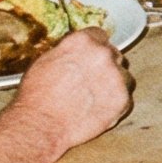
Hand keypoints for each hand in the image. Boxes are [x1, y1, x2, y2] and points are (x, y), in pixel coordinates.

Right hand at [10, 27, 133, 154]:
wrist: (40, 125)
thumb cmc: (36, 97)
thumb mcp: (45, 61)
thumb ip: (68, 51)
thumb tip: (77, 51)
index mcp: (83, 41)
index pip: (99, 36)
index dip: (93, 49)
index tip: (90, 59)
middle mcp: (103, 54)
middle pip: (113, 55)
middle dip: (104, 67)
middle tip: (89, 82)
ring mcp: (116, 76)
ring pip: (123, 76)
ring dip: (112, 85)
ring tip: (92, 99)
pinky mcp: (122, 98)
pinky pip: (125, 98)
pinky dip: (114, 104)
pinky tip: (97, 110)